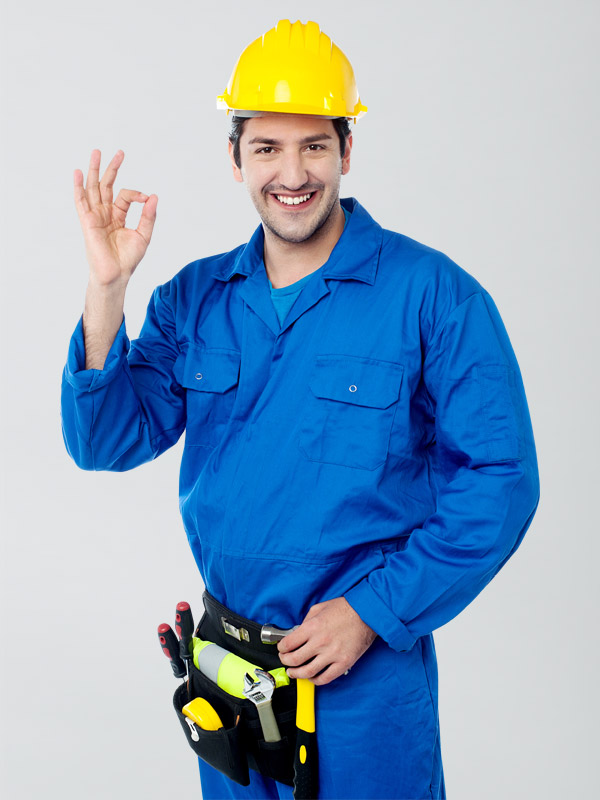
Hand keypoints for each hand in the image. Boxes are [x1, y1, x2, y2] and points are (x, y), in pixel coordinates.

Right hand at [74, 149, 157, 287]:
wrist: (116, 274)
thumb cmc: (128, 259)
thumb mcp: (143, 235)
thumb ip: (148, 216)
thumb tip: (154, 196)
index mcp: (117, 215)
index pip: (124, 195)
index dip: (136, 194)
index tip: (146, 199)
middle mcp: (105, 213)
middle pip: (106, 185)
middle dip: (112, 168)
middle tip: (119, 152)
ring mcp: (95, 216)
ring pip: (93, 189)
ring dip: (94, 170)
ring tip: (96, 152)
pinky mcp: (87, 222)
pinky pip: (81, 202)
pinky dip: (78, 187)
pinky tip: (77, 173)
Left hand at [277, 597, 376, 685]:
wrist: (367, 613)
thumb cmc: (345, 608)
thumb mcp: (319, 608)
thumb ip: (306, 621)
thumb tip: (297, 633)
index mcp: (313, 627)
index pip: (288, 644)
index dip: (281, 648)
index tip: (282, 649)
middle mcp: (320, 642)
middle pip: (295, 659)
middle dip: (285, 661)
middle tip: (285, 660)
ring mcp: (332, 654)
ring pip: (308, 672)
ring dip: (297, 674)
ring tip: (294, 672)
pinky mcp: (343, 663)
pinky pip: (326, 678)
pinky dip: (315, 681)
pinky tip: (312, 677)